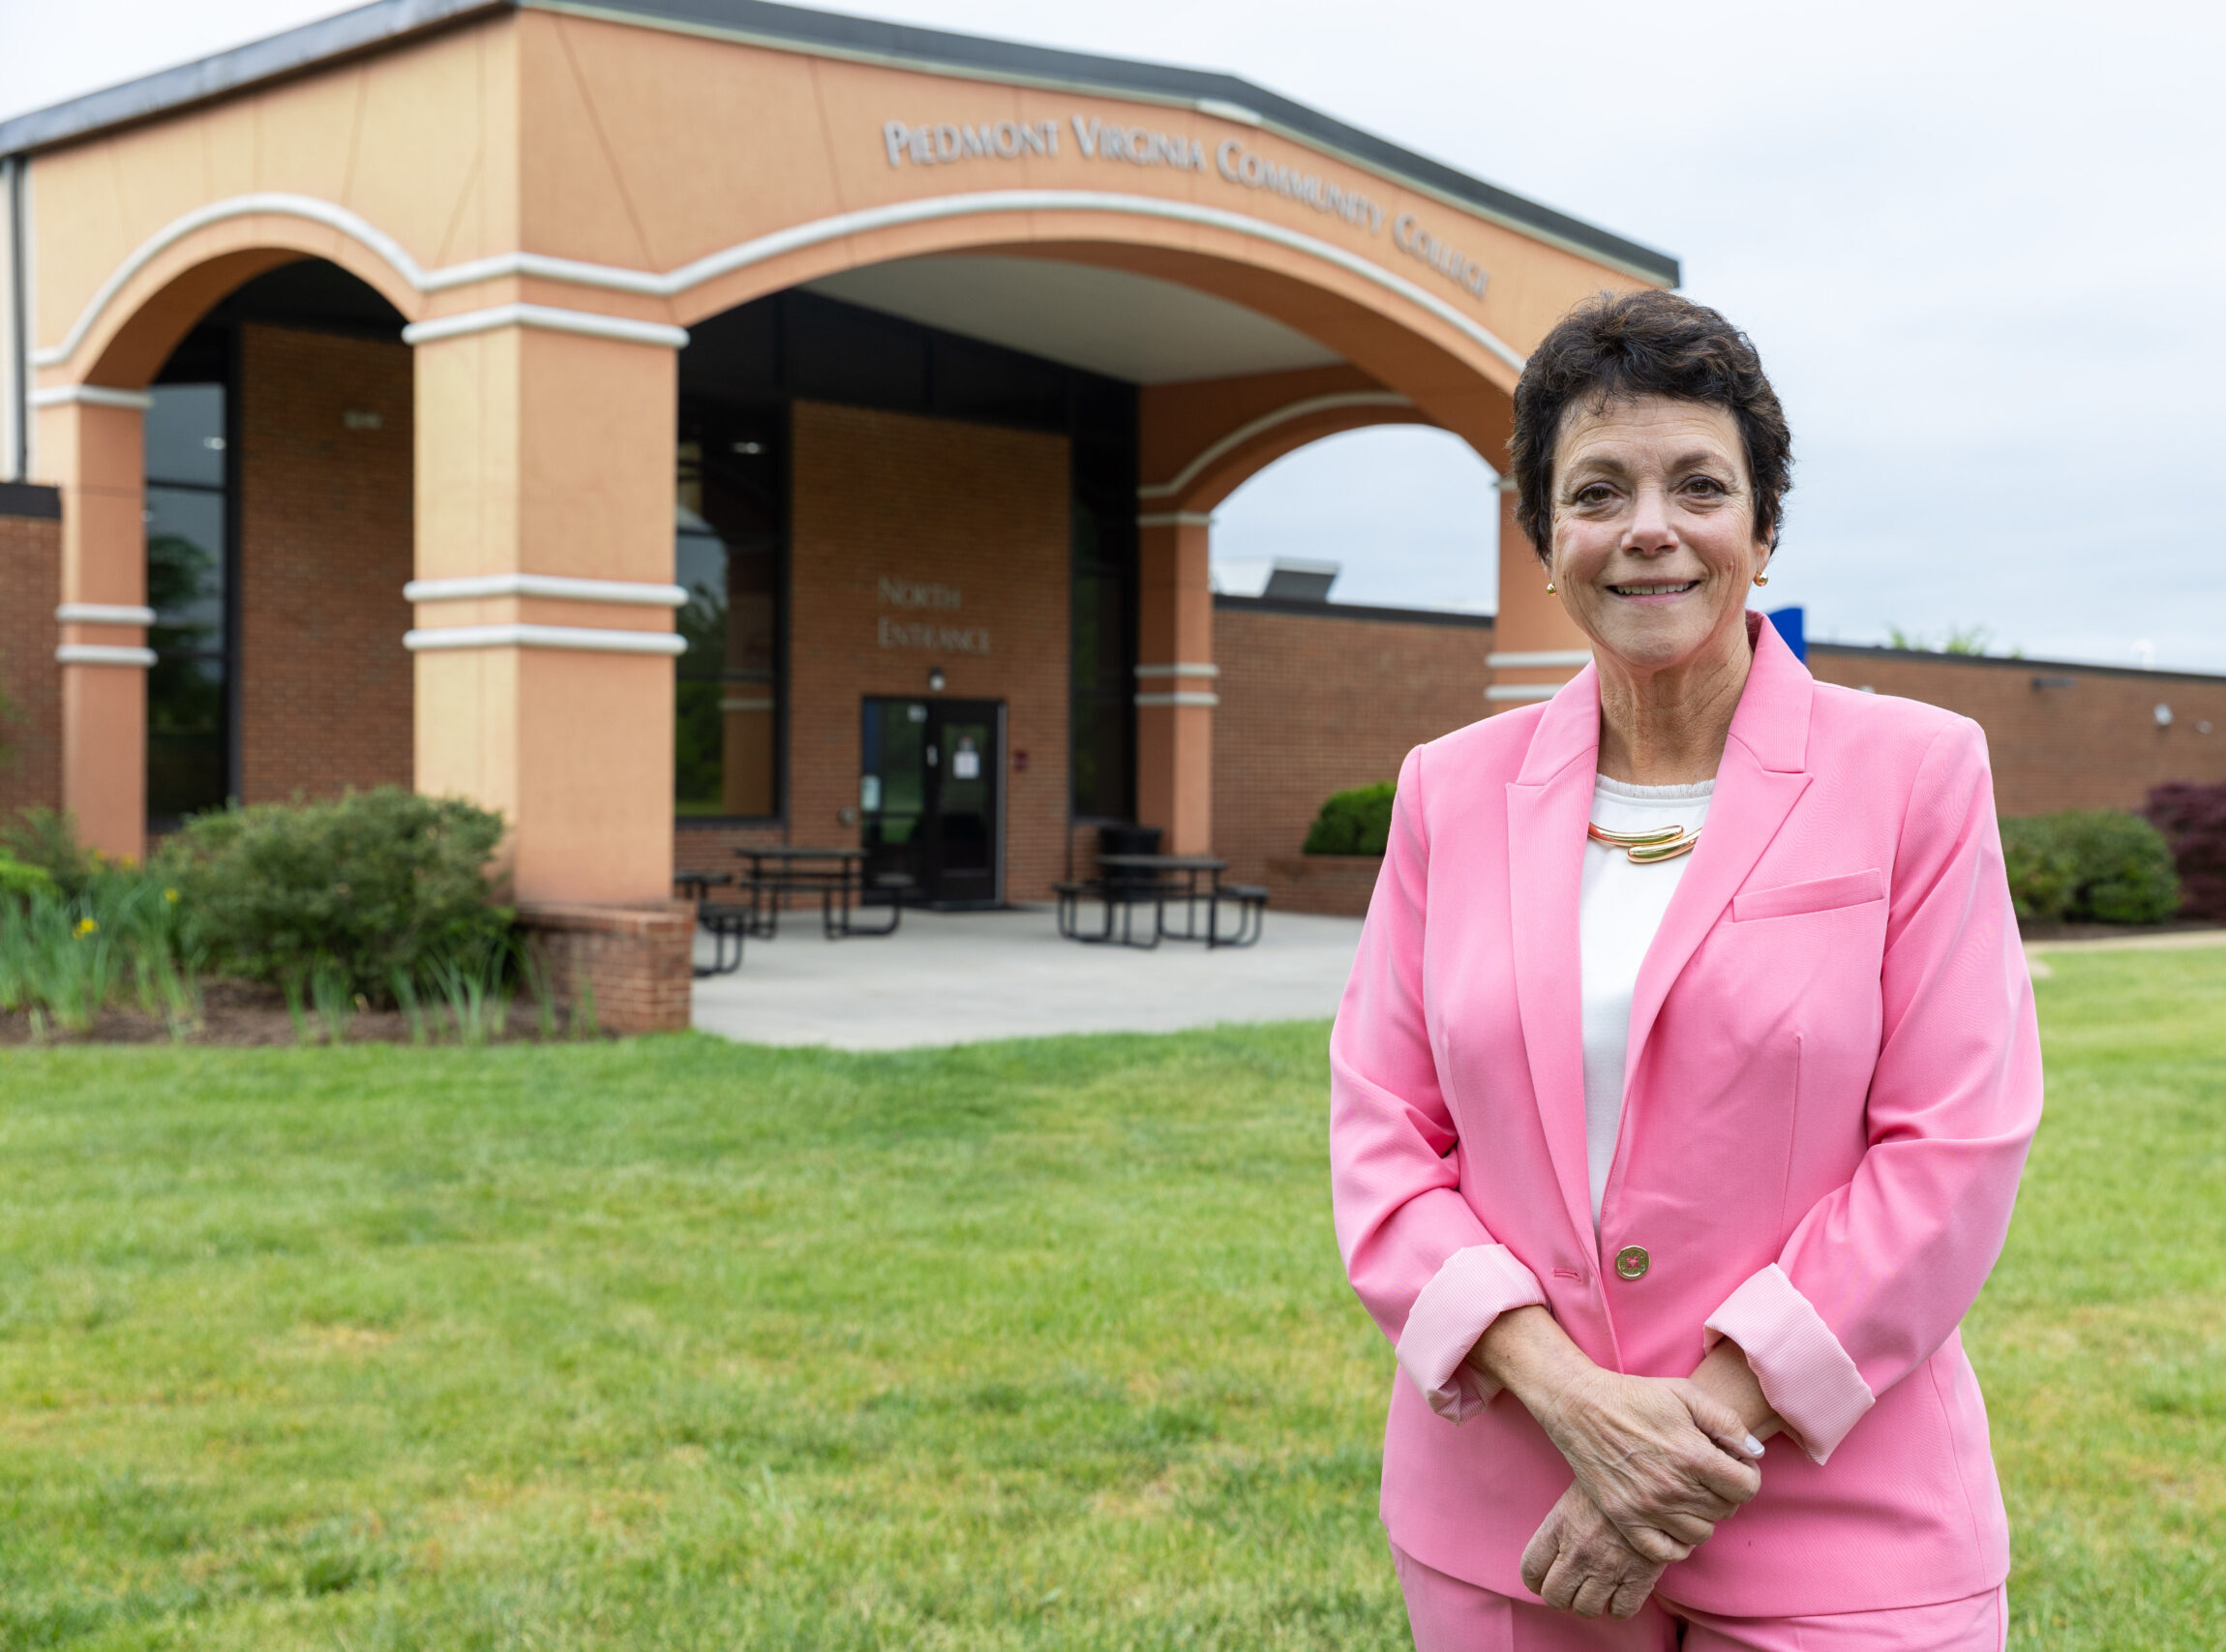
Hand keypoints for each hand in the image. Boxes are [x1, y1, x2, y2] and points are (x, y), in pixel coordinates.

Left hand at [1521, 1481, 1666, 1619]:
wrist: (1651, 1479)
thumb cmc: (1609, 1485)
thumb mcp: (1572, 1499)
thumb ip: (1558, 1530)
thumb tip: (1550, 1560)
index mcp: (1559, 1527)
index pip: (1530, 1570)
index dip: (1535, 1581)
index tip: (1543, 1580)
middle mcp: (1579, 1552)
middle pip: (1554, 1597)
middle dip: (1561, 1596)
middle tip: (1572, 1587)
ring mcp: (1608, 1567)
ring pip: (1586, 1609)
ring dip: (1589, 1603)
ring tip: (1596, 1588)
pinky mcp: (1640, 1577)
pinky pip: (1621, 1611)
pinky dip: (1619, 1607)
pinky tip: (1620, 1591)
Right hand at [1530, 1365, 1762, 1562]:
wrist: (1581, 1406)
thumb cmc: (1636, 1396)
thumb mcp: (1686, 1393)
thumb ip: (1727, 1421)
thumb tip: (1755, 1453)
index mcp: (1693, 1456)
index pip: (1747, 1487)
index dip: (1748, 1475)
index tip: (1734, 1465)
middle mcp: (1673, 1488)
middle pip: (1726, 1510)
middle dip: (1725, 1492)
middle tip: (1707, 1474)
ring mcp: (1648, 1508)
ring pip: (1701, 1533)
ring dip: (1703, 1515)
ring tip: (1689, 1493)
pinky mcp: (1625, 1519)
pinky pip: (1665, 1551)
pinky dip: (1677, 1543)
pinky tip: (1674, 1520)